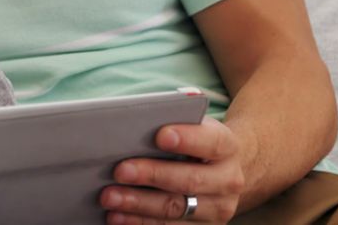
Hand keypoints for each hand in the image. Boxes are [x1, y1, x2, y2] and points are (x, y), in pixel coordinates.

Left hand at [99, 116, 244, 223]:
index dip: (187, 139)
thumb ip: (171, 122)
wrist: (220, 171)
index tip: (160, 136)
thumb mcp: (192, 126)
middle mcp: (228, 181)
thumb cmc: (194, 142)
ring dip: (138, 204)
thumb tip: (132, 125)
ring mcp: (217, 209)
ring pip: (175, 209)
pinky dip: (140, 222)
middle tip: (120, 170)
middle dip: (151, 175)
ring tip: (110, 197)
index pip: (211, 142)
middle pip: (189, 181)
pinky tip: (117, 216)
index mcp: (227, 147)